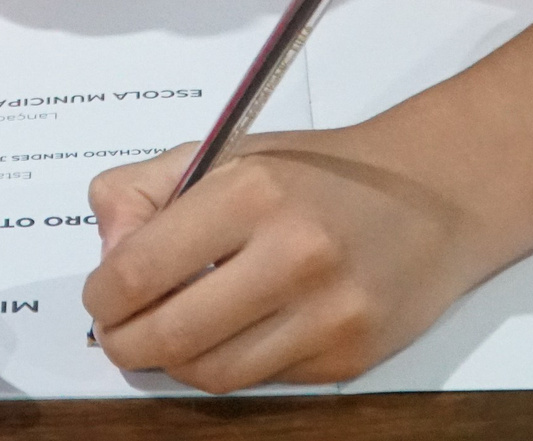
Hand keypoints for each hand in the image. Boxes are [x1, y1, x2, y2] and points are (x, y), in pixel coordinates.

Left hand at [80, 128, 486, 391]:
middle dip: (124, 342)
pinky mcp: (349, 357)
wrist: (432, 199)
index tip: (99, 295)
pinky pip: (260, 381)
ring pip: (211, 373)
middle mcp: (294, 255)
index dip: (101, 295)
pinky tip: (227, 333)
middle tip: (117, 331)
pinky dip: (226, 365)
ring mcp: (328, 315)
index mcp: (252, 192)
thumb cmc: (315, 173)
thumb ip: (144, 191)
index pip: (138, 270)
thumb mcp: (225, 152)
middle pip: (169, 336)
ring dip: (171, 362)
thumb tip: (106, 256)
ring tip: (166, 333)